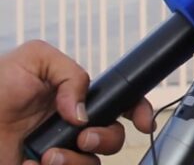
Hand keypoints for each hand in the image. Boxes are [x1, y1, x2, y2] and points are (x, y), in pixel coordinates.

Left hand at [0, 40, 154, 164]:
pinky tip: (34, 164)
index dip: (139, 111)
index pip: (119, 104)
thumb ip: (70, 74)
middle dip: (107, 138)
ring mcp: (57, 154)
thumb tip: (83, 110)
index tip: (142, 122)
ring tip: (48, 156)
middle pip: (114, 137)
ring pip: (94, 163)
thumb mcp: (33, 59)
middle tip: (82, 136)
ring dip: (78, 160)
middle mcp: (69, 128)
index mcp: (73, 98)